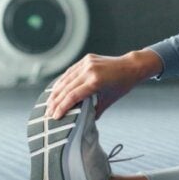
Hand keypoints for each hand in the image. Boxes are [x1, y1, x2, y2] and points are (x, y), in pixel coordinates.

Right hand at [44, 50, 161, 119]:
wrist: (131, 66)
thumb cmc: (122, 85)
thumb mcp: (108, 101)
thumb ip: (94, 111)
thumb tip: (83, 121)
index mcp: (95, 82)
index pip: (73, 96)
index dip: (62, 107)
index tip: (54, 117)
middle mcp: (89, 71)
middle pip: (66, 88)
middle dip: (55, 101)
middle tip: (47, 112)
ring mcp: (87, 63)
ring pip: (66, 78)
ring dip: (56, 91)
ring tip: (49, 103)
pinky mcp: (87, 59)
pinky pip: (71, 71)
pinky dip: (63, 80)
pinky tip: (56, 89)